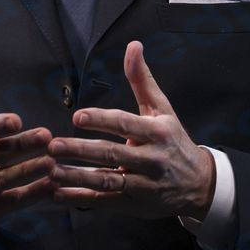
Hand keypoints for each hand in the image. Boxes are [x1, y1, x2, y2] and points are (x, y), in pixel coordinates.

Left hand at [47, 41, 214, 218]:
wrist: (199, 183)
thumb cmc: (173, 140)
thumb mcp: (162, 109)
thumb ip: (142, 79)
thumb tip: (133, 45)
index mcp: (158, 132)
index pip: (126, 124)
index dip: (102, 120)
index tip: (77, 116)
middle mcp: (152, 159)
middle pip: (112, 154)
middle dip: (81, 151)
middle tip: (53, 145)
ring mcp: (143, 184)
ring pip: (107, 182)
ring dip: (77, 177)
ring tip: (51, 171)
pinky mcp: (135, 204)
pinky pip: (105, 202)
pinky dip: (81, 198)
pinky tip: (58, 194)